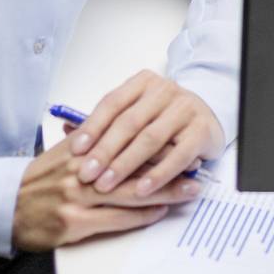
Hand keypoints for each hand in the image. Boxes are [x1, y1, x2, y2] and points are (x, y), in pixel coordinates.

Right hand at [11, 135, 200, 251]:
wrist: (4, 206)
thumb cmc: (36, 180)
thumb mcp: (62, 153)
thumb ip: (91, 142)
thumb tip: (121, 131)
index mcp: (82, 149)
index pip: (128, 141)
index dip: (158, 142)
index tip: (182, 141)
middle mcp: (82, 171)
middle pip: (135, 167)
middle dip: (170, 167)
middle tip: (197, 165)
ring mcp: (78, 198)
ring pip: (130, 193)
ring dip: (164, 191)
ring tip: (188, 190)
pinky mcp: (74, 223)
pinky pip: (115, 219)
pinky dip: (140, 215)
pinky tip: (159, 210)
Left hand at [69, 70, 224, 200]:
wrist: (208, 117)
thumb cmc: (163, 119)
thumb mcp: (136, 111)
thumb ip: (106, 121)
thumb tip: (65, 129)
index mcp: (144, 83)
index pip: (113, 102)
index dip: (93, 126)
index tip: (75, 149)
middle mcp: (165, 91)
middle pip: (129, 122)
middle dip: (105, 150)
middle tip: (86, 174)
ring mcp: (186, 109)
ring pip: (151, 138)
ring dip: (126, 164)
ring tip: (106, 184)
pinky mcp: (202, 130)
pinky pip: (178, 155)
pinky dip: (159, 174)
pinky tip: (142, 190)